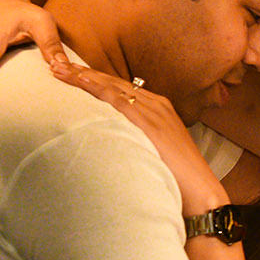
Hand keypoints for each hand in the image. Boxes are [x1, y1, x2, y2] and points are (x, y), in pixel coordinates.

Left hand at [50, 62, 229, 216]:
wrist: (202, 196)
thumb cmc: (179, 183)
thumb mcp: (156, 156)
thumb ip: (137, 145)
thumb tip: (116, 150)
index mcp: (160, 111)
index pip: (121, 90)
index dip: (95, 81)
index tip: (72, 74)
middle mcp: (158, 106)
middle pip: (114, 83)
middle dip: (84, 72)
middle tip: (57, 63)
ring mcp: (155, 111)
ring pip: (111, 86)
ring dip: (83, 75)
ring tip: (59, 67)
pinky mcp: (150, 121)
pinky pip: (117, 97)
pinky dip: (96, 86)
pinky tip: (78, 79)